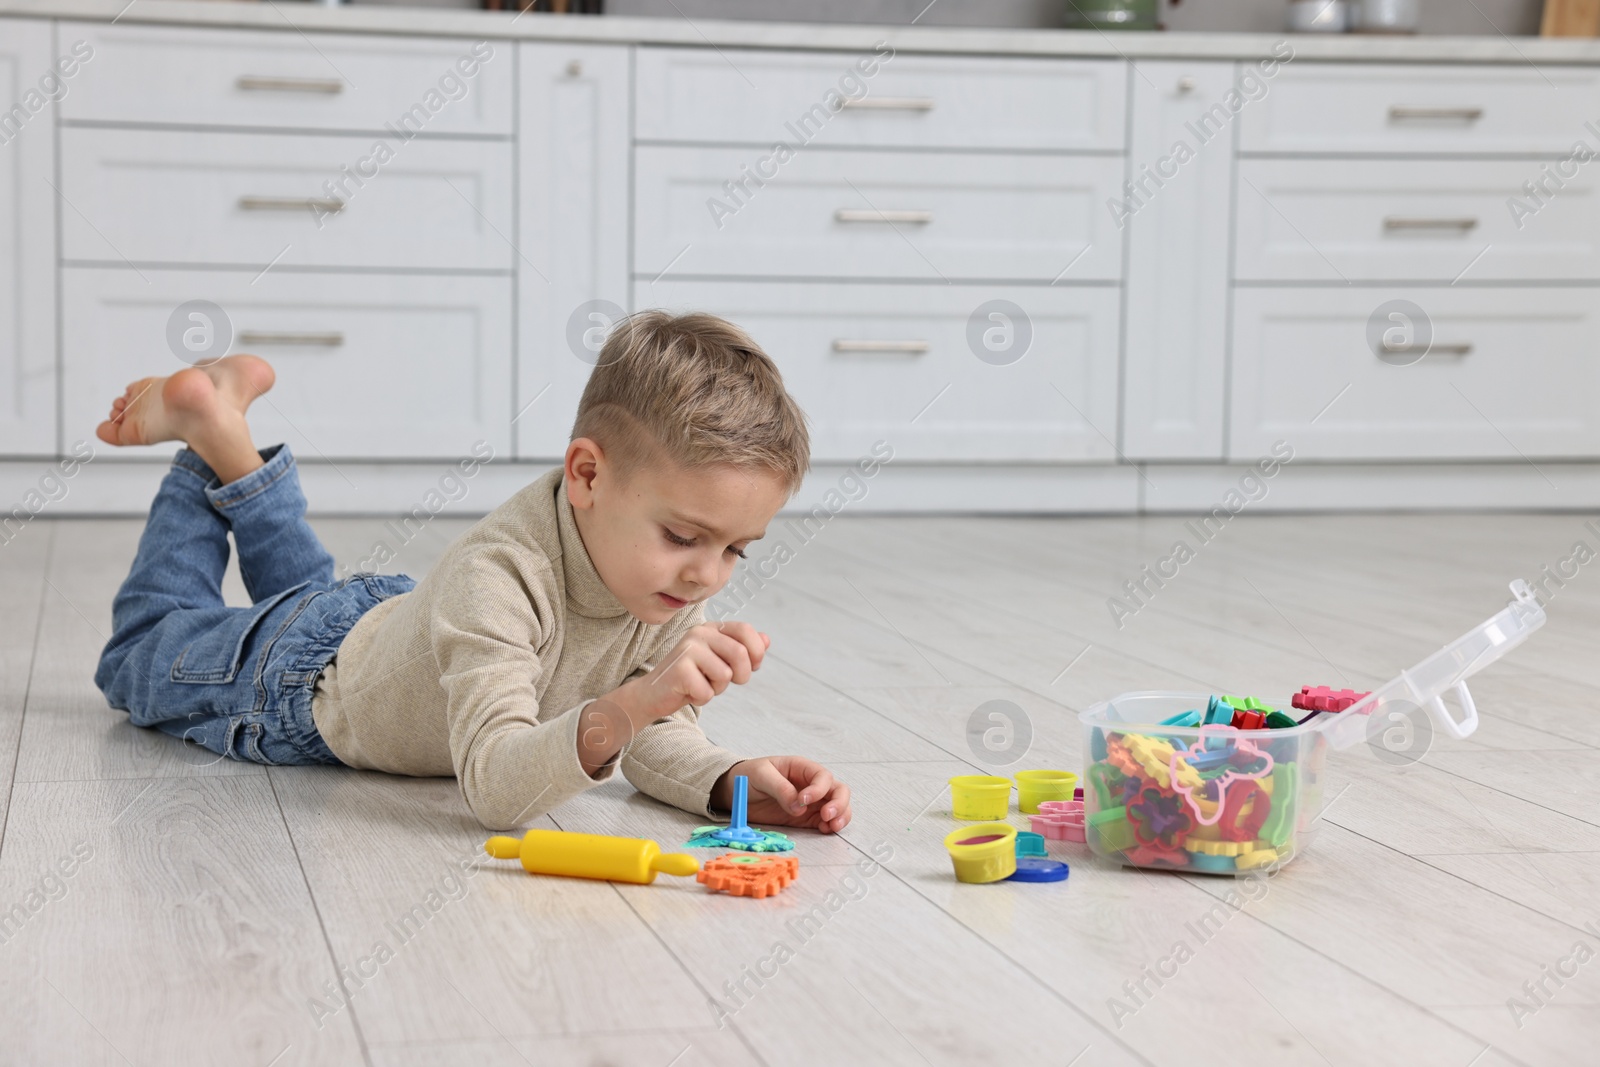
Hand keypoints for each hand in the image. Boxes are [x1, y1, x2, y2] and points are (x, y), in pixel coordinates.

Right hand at [617, 622, 768, 724]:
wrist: (654, 693)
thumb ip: (743, 650)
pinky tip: (689, 692)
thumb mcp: (720, 662)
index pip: (745, 629)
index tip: (753, 666)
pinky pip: (708, 692)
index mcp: (711, 628)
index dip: (756, 651)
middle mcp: (699, 633)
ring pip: (725, 674)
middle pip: (740, 653)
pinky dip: (702, 698)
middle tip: (726, 682)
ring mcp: (688, 649)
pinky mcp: (679, 670)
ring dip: (718, 688)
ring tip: (702, 684)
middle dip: (741, 675)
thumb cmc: (692, 677)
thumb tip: (767, 639)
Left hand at [715, 756, 851, 833]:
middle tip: (827, 815)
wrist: (735, 791)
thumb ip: (780, 788)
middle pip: (838, 790)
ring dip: (840, 816)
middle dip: (838, 803)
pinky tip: (825, 830)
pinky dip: (830, 826)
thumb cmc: (748, 776)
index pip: (822, 776)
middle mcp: (811, 784)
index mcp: (801, 768)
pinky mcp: (806, 818)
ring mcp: (811, 802)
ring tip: (831, 826)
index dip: (818, 789)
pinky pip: (826, 821)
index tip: (804, 800)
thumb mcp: (761, 776)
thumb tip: (798, 806)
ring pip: (838, 806)